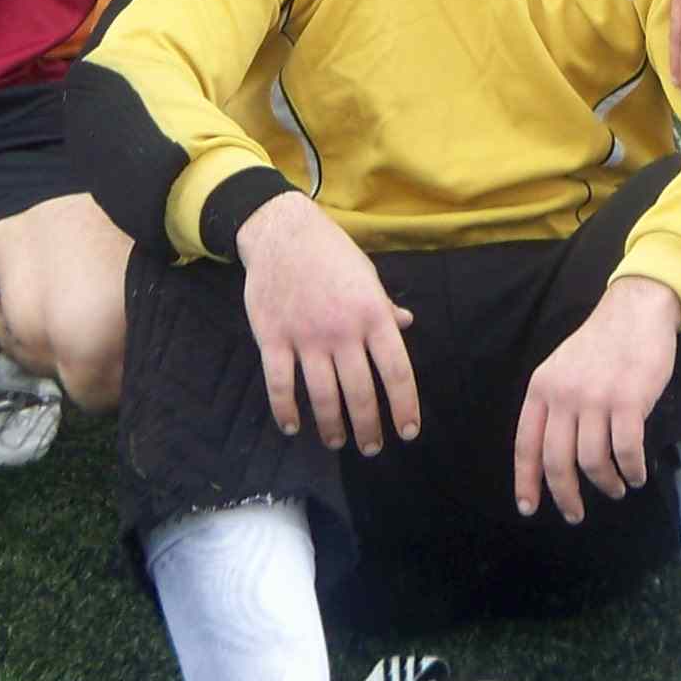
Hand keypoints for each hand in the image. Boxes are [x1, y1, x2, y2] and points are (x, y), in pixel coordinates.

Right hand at [240, 190, 421, 454]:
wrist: (282, 231)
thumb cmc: (331, 252)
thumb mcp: (367, 274)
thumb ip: (384, 306)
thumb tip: (407, 323)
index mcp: (372, 314)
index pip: (396, 372)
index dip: (404, 407)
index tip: (408, 432)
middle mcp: (342, 331)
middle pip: (360, 393)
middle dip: (368, 428)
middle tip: (371, 448)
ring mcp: (306, 337)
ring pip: (322, 396)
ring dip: (331, 427)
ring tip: (337, 443)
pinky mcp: (272, 339)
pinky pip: (280, 385)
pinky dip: (286, 411)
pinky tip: (292, 427)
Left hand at [513, 277, 679, 524]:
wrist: (636, 309)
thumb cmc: (601, 344)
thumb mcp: (562, 369)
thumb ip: (554, 406)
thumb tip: (552, 457)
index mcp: (542, 387)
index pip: (525, 444)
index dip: (525, 481)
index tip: (528, 508)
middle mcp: (563, 394)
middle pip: (556, 461)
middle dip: (566, 496)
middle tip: (576, 514)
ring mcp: (596, 397)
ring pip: (592, 461)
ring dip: (605, 484)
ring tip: (616, 488)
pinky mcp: (629, 400)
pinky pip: (626, 451)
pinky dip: (631, 470)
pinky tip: (636, 475)